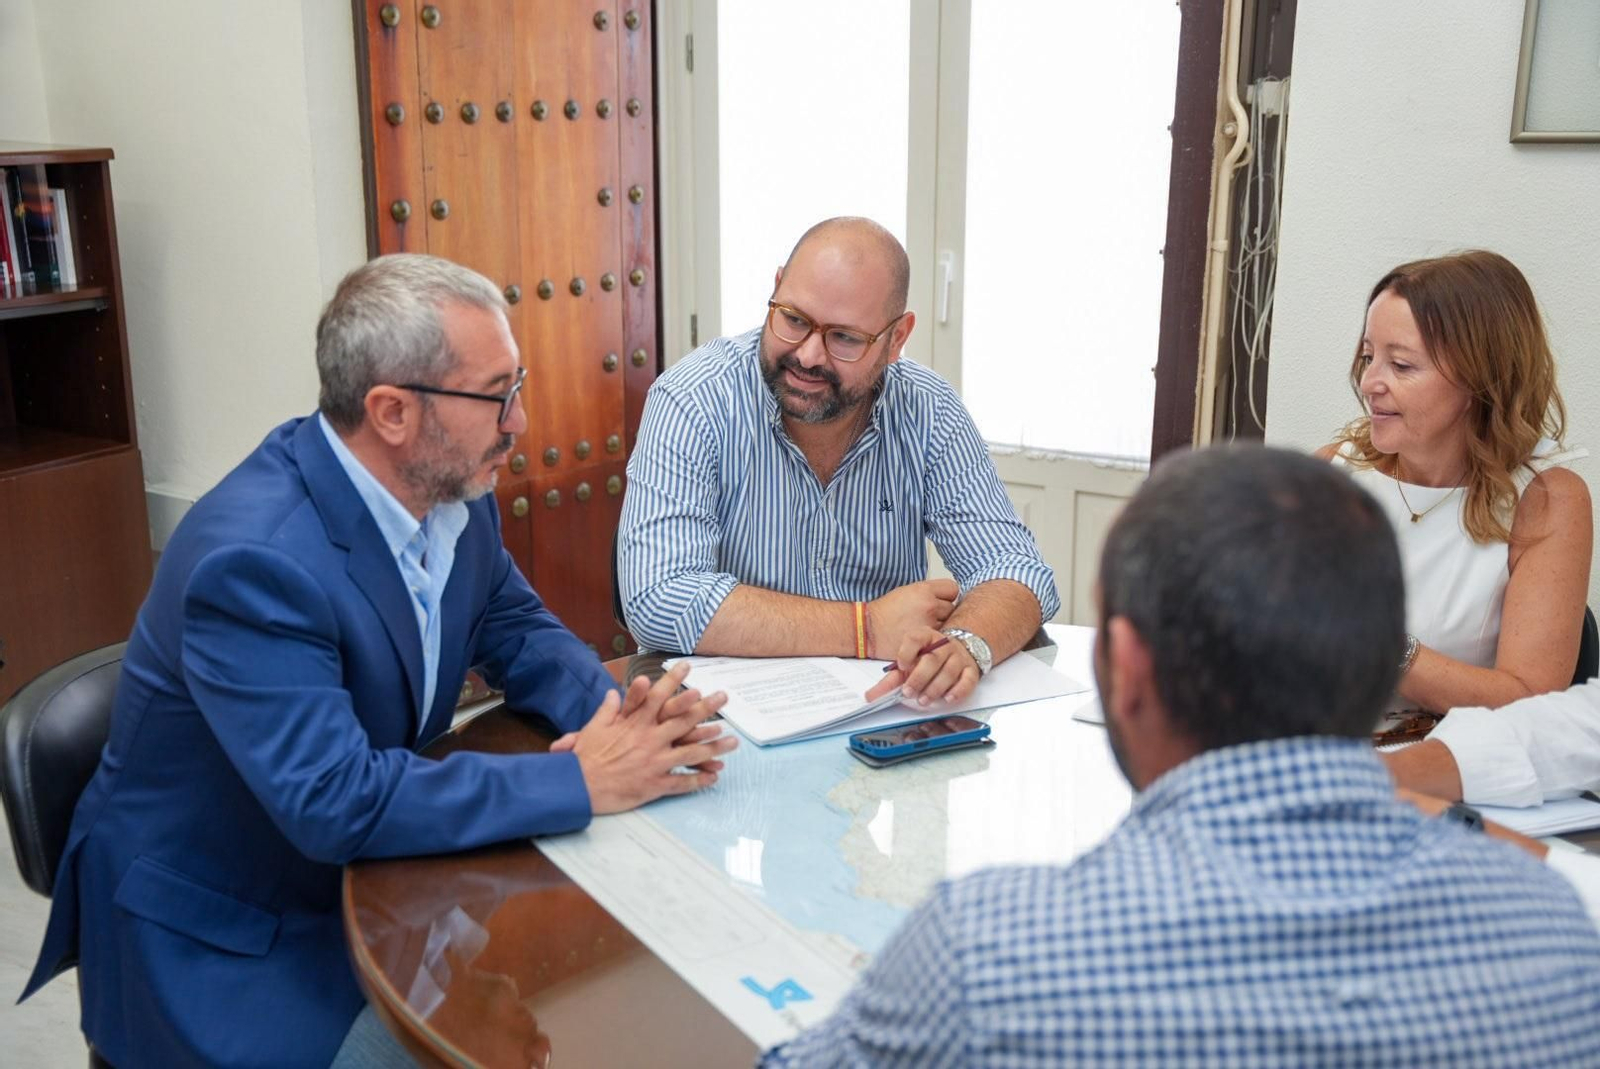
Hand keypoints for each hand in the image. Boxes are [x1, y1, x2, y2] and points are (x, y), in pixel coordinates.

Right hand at [556, 661, 737, 813]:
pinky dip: (700, 780)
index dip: (674, 680)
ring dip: (714, 746)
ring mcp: (655, 762)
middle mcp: (649, 740)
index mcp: (635, 724)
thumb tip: (613, 693)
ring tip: (733, 741)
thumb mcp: (594, 727)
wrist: (578, 787)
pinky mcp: (655, 784)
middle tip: (724, 697)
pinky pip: (682, 782)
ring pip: (691, 752)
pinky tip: (715, 777)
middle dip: (706, 708)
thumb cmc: (585, 757)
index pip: (658, 696)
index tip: (688, 666)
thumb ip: (608, 709)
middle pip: (684, 720)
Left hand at [864, 626, 980, 707]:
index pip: (915, 638)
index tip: (900, 666)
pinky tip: (948, 698)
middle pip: (932, 659)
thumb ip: (890, 681)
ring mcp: (958, 656)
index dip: (907, 652)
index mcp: (925, 637)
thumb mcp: (907, 665)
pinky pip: (968, 679)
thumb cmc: (927, 659)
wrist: (954, 651)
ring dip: (935, 688)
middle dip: (919, 678)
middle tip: (909, 692)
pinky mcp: (970, 669)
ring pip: (949, 671)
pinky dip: (959, 690)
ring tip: (924, 700)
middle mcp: (943, 644)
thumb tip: (871, 696)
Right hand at [868, 579, 958, 657]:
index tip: (941, 601)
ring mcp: (929, 624)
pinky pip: (940, 640)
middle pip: (952, 608)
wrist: (869, 629)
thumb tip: (944, 597)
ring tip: (925, 629)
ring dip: (941, 628)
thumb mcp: (906, 591)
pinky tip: (924, 639)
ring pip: (948, 626)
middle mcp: (929, 605)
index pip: (952, 589)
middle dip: (943, 613)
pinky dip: (934, 640)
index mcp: (924, 590)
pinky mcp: (927, 641)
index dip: (947, 596)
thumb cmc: (885, 612)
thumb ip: (928, 592)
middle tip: (929, 618)